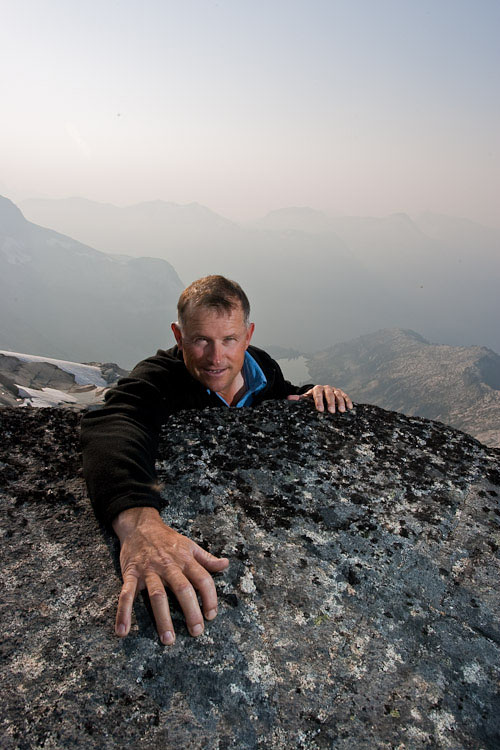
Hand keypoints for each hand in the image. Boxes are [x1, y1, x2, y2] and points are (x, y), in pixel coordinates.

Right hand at [112, 507, 228, 644]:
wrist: (139, 525)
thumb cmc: (167, 539)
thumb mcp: (189, 544)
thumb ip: (207, 558)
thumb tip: (225, 564)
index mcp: (185, 559)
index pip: (203, 579)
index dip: (210, 597)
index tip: (211, 615)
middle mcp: (168, 565)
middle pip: (182, 589)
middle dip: (191, 611)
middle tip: (196, 632)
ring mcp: (149, 570)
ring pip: (157, 595)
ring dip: (162, 618)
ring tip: (168, 639)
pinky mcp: (131, 574)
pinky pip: (126, 594)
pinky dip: (123, 612)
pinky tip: (123, 631)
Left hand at [287, 385, 352, 412]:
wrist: (320, 394)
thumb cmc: (312, 399)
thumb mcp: (305, 399)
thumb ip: (298, 399)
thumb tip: (289, 398)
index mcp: (316, 389)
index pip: (317, 394)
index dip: (319, 401)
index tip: (320, 410)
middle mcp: (326, 388)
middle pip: (329, 394)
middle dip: (331, 402)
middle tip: (332, 411)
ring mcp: (334, 390)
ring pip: (338, 394)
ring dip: (340, 402)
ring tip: (342, 411)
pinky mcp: (341, 393)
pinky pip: (345, 396)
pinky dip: (348, 401)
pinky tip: (350, 407)